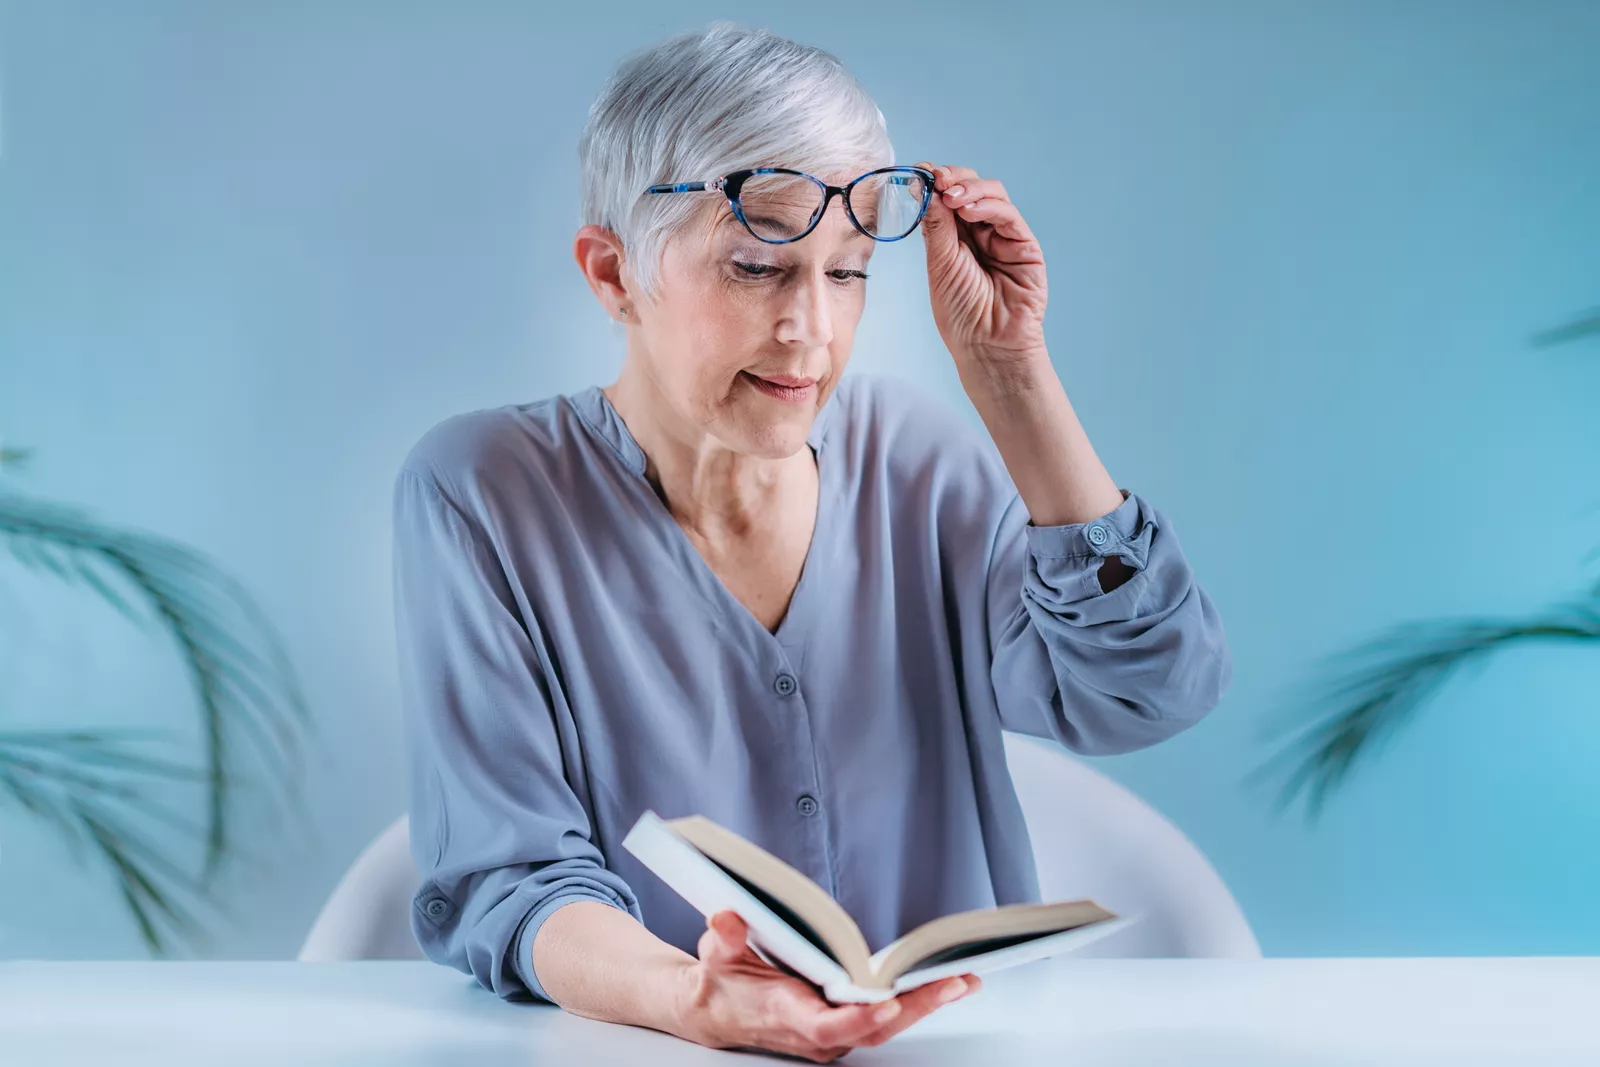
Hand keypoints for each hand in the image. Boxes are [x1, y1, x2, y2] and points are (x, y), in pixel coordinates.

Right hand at [668, 910, 980, 1062]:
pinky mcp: (842, 1026)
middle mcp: (814, 1033)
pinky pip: (883, 1020)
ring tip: (964, 979)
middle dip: (915, 1008)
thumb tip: (728, 918)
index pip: (826, 1026)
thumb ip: (723, 938)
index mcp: (784, 1014)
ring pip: (884, 1027)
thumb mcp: (714, 954)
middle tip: (954, 982)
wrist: (716, 1012)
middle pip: (871, 1029)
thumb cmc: (720, 981)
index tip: (888, 1003)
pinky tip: (943, 983)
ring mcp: (831, 1034)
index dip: (858, 1018)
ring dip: (925, 1005)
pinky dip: (914, 1003)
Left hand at [913, 161, 1048, 368]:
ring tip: (951, 196)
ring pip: (992, 196)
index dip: (937, 183)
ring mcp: (1005, 239)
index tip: (920, 172)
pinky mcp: (1026, 246)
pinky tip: (968, 208)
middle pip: (971, 189)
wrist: (986, 346)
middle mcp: (981, 234)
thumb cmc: (961, 314)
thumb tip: (926, 187)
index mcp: (956, 239)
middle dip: (954, 179)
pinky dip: (988, 206)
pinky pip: (1009, 216)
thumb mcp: (940, 264)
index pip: (948, 199)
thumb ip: (937, 226)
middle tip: (937, 180)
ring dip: (970, 189)